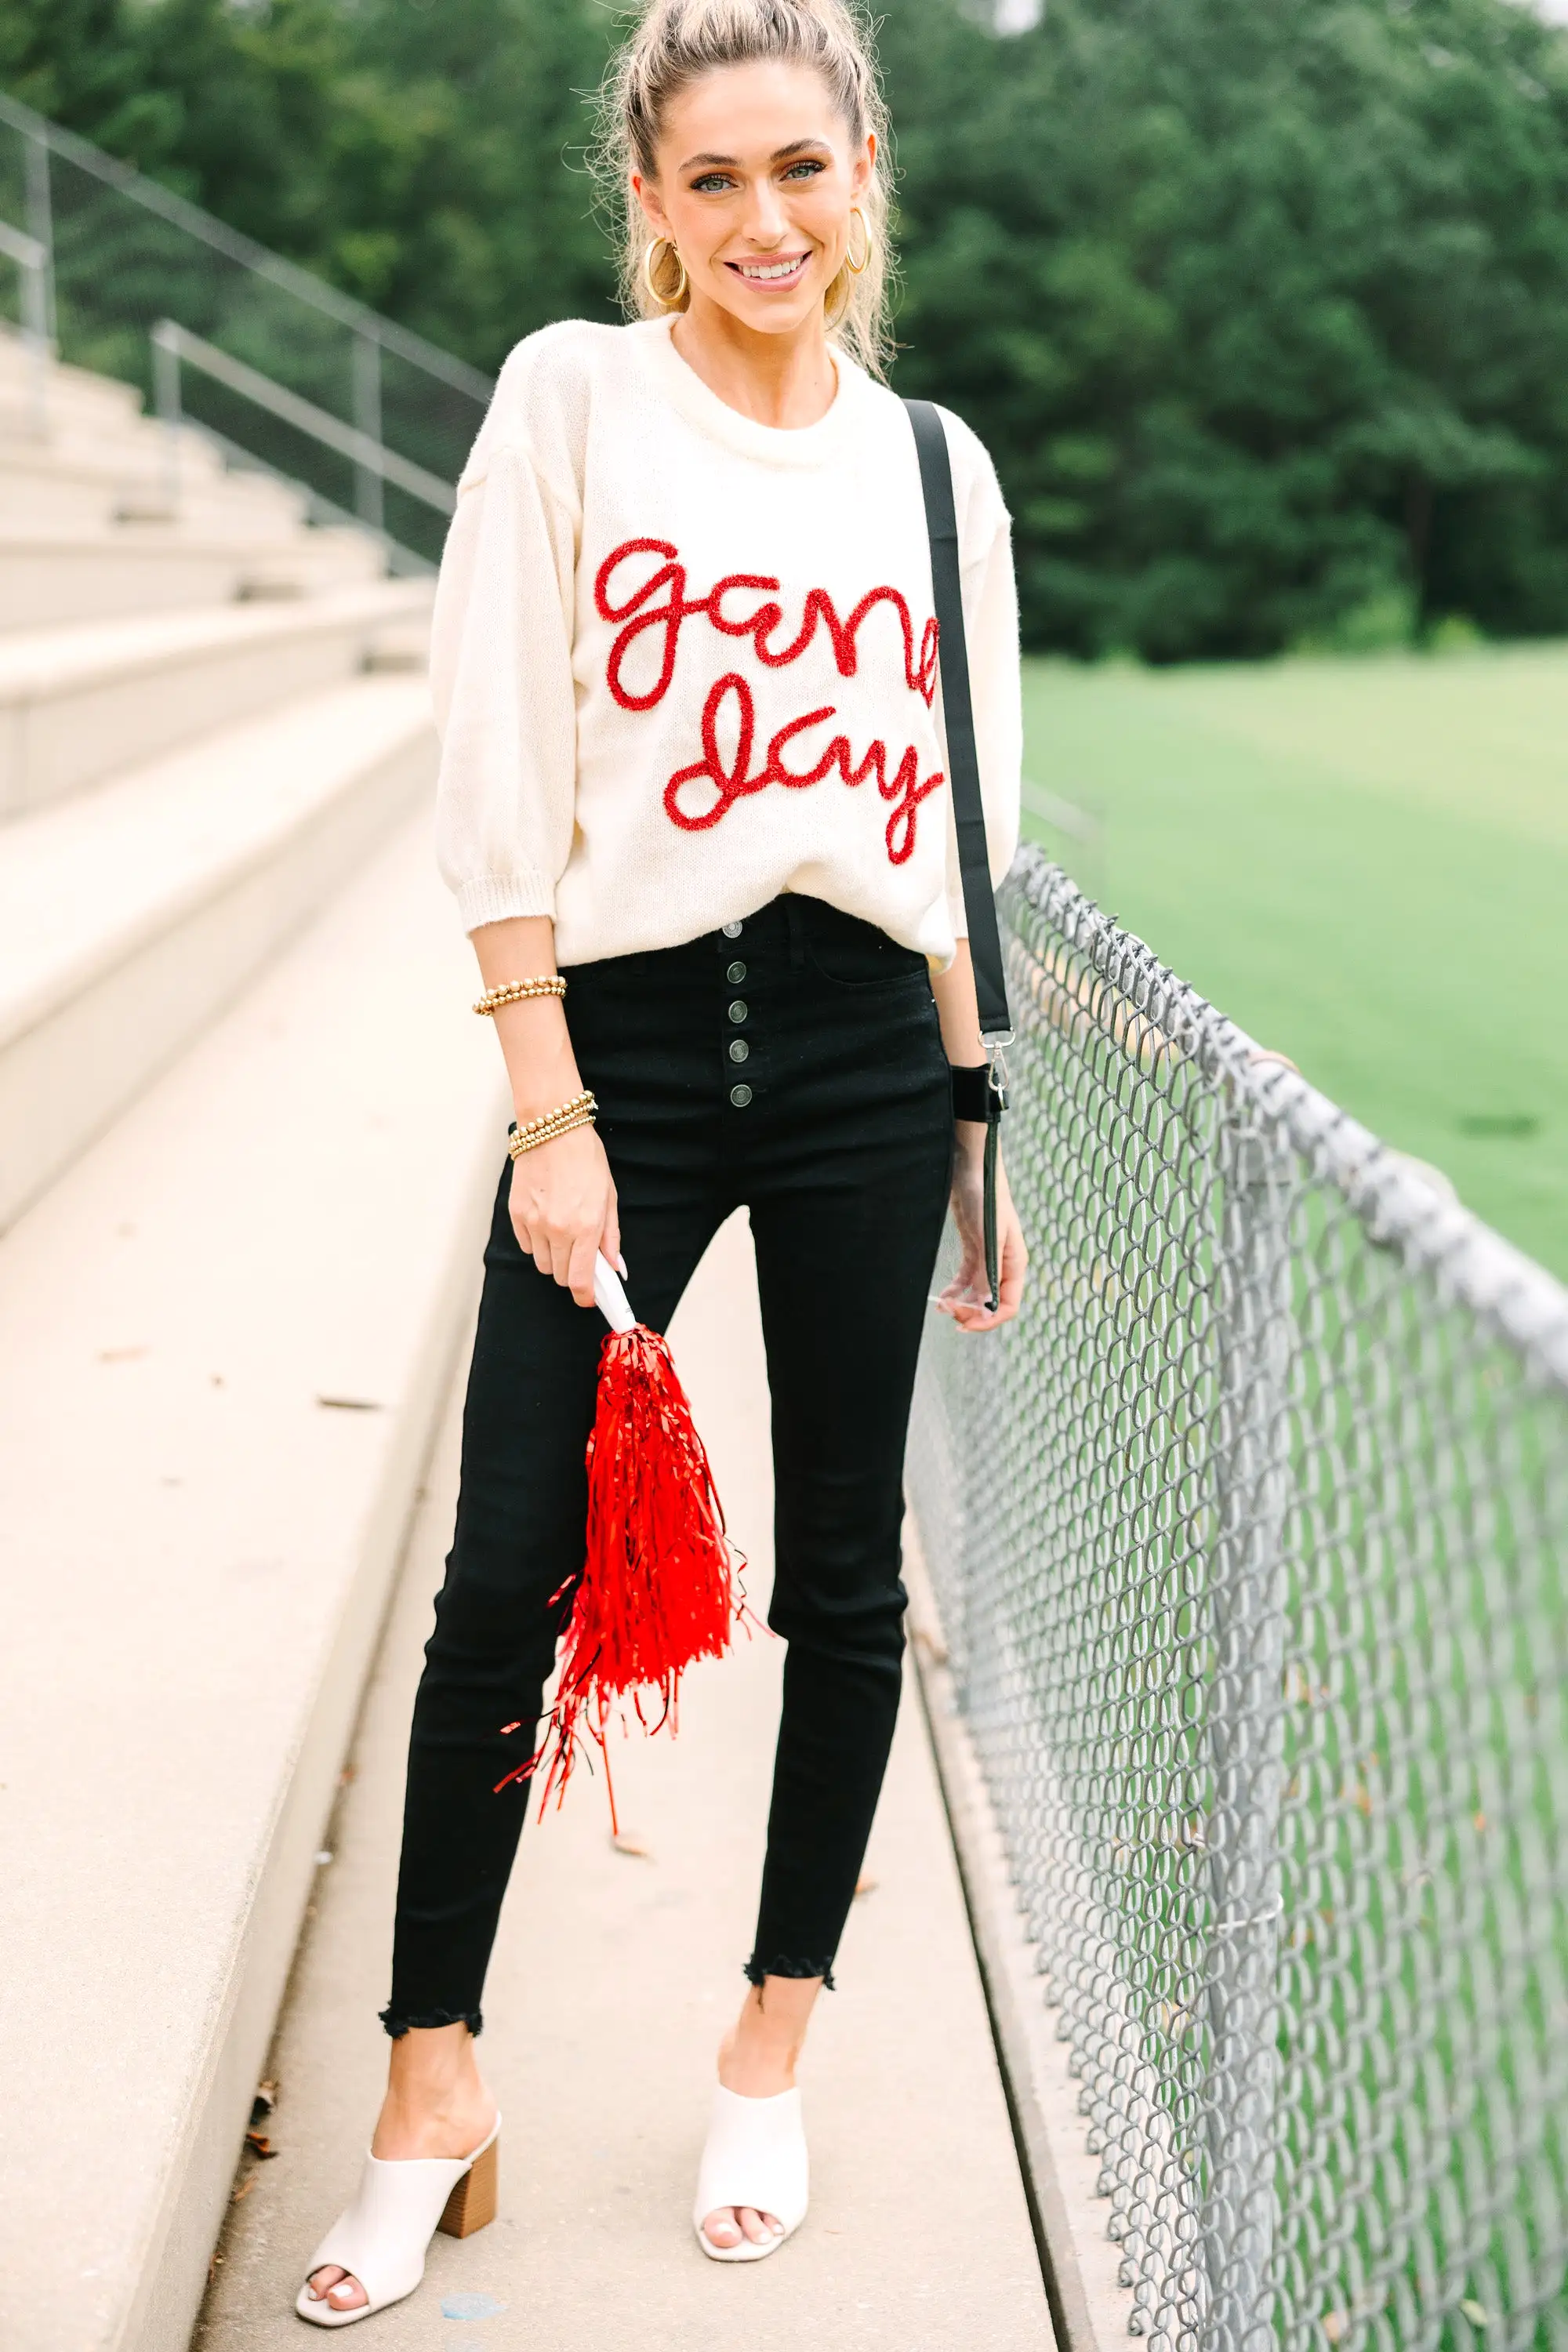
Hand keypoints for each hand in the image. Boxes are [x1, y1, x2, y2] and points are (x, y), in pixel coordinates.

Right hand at [509, 1122, 621, 1307]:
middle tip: (580, 1255)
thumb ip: (611, 1236)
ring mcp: (534, 1223)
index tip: (588, 1299)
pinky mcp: (516, 1214)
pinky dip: (537, 1242)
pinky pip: (526, 1245)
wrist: (553, 1128)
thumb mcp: (608, 1196)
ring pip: (542, 1264)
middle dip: (571, 1272)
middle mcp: (558, 1229)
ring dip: (554, 1258)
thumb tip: (614, 1267)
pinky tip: (546, 1221)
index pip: (579, 1280)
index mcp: (586, 1226)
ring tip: (563, 1233)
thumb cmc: (585, 1157)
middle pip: (559, 1276)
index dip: (584, 1296)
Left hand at [937, 1127, 1027, 1332]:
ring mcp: (989, 1259)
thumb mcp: (989, 1237)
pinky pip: (966, 1280)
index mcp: (1015, 1264)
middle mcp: (1004, 1265)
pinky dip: (956, 1290)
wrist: (972, 1169)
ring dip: (961, 1304)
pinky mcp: (974, 1250)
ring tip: (942, 1306)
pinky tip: (943, 1296)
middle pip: (991, 1303)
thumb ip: (989, 1271)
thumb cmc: (986, 1199)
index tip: (964, 1323)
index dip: (988, 1320)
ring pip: (977, 1294)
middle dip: (970, 1312)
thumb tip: (986, 1304)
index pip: (1007, 1305)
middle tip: (947, 1312)